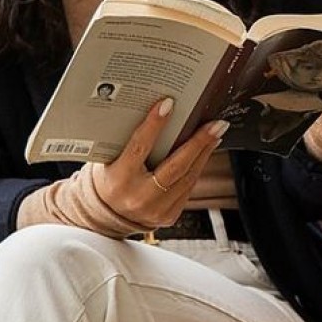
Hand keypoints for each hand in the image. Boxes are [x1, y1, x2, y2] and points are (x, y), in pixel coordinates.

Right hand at [89, 99, 227, 233]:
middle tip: (215, 124)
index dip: (155, 125)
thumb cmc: (109, 180)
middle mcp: (138, 197)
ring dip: (204, 153)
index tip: (168, 104)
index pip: (140, 147)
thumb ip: (128, 142)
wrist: (106, 217)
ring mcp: (155, 210)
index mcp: (119, 180)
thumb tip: (157, 113)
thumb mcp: (110, 160)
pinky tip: (204, 153)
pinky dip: (197, 168)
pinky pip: (188, 188)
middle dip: (199, 142)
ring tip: (215, 134)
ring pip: (188, 177)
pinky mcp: (168, 216)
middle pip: (176, 166)